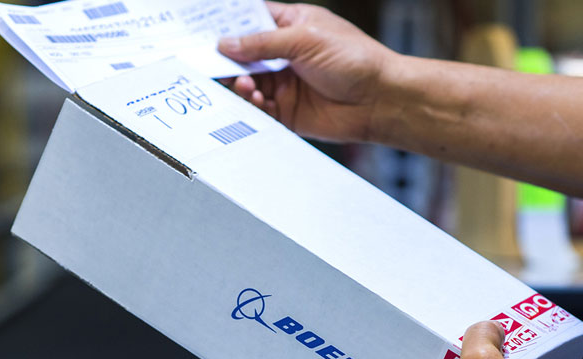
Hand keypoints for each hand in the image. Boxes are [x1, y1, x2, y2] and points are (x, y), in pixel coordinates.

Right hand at [217, 2, 397, 141]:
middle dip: (226, 60)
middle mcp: (285, 55)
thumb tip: (226, 43)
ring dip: (240, 84)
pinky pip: (260, 110)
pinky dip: (252, 106)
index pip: (250, 21)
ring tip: (245, 84)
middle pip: (243, 56)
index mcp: (291, 26)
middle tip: (210, 64)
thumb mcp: (305, 39)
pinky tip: (256, 99)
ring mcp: (285, 84)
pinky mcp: (288, 112)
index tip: (202, 30)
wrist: (379, 100)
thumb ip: (263, 42)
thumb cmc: (355, 60)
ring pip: (247, 84)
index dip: (227, 25)